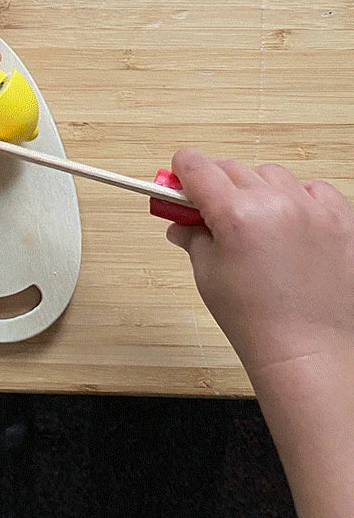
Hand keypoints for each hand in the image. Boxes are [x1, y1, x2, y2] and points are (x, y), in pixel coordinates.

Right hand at [168, 147, 353, 380]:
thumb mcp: (207, 273)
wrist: (307, 352)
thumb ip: (192, 235)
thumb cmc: (256, 320)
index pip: (195, 165)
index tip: (180, 181)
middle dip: (215, 184)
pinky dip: (299, 199)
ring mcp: (313, 211)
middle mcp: (275, 204)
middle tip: (212, 211)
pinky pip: (315, 190)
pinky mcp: (342, 222)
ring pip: (271, 175)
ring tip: (257, 223)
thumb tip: (181, 221)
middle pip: (231, 167)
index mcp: (235, 215)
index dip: (181, 171)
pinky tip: (291, 224)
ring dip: (257, 189)